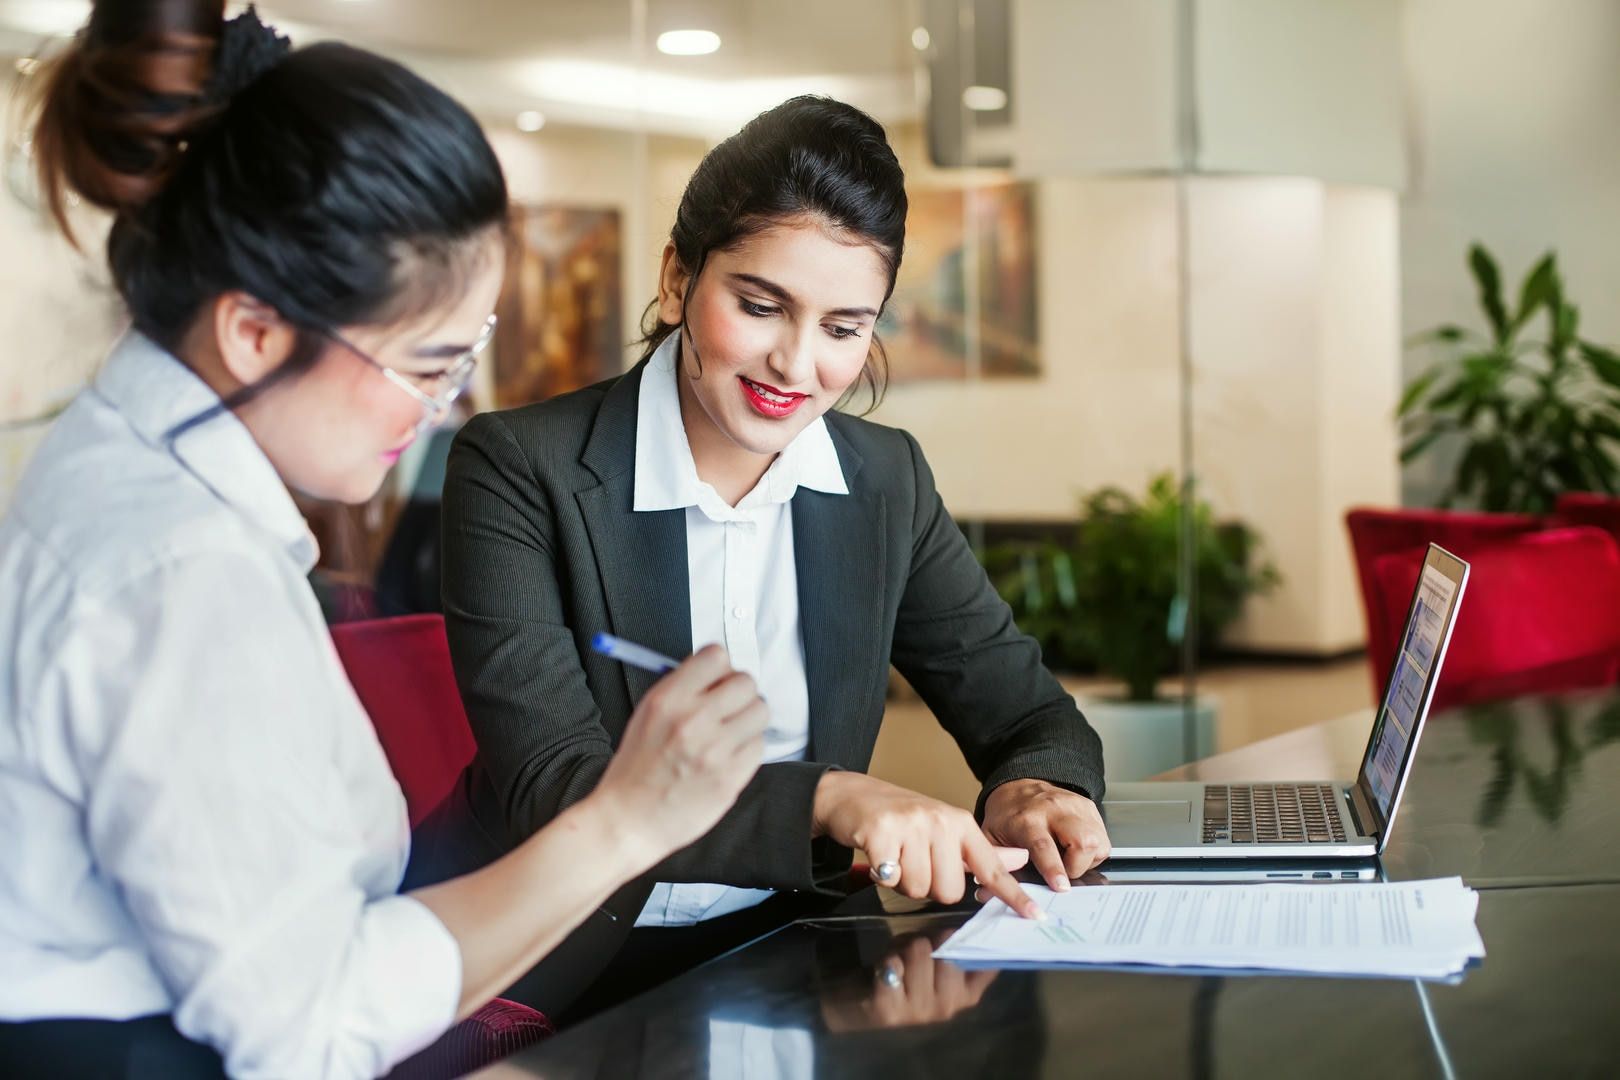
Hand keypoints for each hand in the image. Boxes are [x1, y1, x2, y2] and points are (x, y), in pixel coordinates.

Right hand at [593, 645, 767, 864]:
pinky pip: (759, 746)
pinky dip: (748, 749)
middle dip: (739, 693)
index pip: (717, 656)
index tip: (718, 679)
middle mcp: (693, 720)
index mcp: (668, 699)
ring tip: (729, 734)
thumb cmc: (636, 769)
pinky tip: (727, 758)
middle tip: (729, 707)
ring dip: (748, 720)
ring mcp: (715, 750)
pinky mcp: (730, 777)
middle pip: (746, 682)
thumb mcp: (646, 714)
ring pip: (760, 712)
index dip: (721, 668)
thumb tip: (718, 671)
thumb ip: (682, 689)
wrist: (629, 820)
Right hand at [812, 772, 1042, 918]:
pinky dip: (881, 875)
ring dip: (903, 882)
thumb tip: (1020, 859)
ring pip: (918, 889)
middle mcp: (940, 822)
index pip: (992, 866)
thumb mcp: (946, 828)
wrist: (852, 794)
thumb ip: (981, 851)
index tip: (1036, 915)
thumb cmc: (902, 817)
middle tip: (913, 862)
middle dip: (928, 886)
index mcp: (960, 824)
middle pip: (948, 890)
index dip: (1013, 894)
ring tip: (895, 857)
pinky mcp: (881, 832)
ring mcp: (911, 825)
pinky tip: (877, 855)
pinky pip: (890, 879)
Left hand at [820, 930, 998, 1031]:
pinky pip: (894, 966)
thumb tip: (971, 923)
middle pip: (948, 953)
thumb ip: (952, 946)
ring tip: (896, 959)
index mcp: (965, 995)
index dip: (978, 941)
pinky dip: (886, 960)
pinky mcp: (890, 1011)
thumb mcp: (933, 959)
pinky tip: (882, 972)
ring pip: (920, 953)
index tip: (967, 930)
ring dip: (903, 948)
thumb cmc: (902, 974)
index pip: (987, 965)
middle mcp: (948, 1007)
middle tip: (914, 949)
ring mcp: (920, 1013)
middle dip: (929, 940)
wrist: (856, 1004)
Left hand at [982, 779, 1110, 891]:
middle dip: (1079, 866)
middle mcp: (1054, 810)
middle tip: (1064, 874)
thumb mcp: (992, 838)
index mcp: (1027, 820)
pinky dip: (1092, 852)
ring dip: (1086, 860)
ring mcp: (1075, 807)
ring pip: (1097, 841)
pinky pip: (1102, 838)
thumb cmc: (1006, 817)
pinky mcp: (1089, 807)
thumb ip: (997, 863)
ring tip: (1069, 859)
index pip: (1044, 846)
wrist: (1017, 787)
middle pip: (1082, 841)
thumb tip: (992, 893)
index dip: (1054, 868)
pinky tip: (1076, 849)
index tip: (1061, 886)